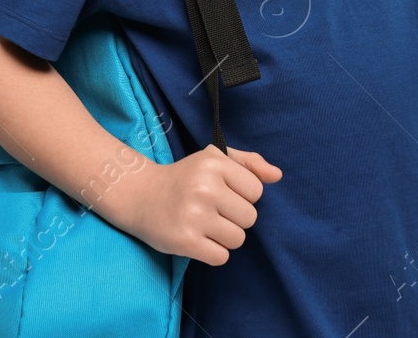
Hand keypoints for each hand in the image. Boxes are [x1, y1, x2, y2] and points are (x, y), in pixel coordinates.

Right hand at [119, 144, 282, 264]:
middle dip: (234, 218)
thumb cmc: (184, 177)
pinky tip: (197, 239)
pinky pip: (221, 257)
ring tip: (203, 225)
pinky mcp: (185, 240)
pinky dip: (212, 252)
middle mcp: (205, 187)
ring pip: (238, 239)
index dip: (242, 196)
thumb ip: (248, 163)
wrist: (140, 195)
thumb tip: (277, 176)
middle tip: (210, 210)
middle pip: (250, 218)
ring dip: (224, 237)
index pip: (256, 191)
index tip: (221, 193)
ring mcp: (194, 215)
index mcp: (214, 163)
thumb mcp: (214, 159)